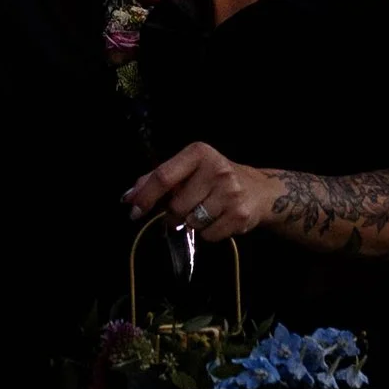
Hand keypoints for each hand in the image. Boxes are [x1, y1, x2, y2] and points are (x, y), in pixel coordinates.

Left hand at [126, 139, 279, 242]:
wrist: (260, 191)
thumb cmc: (215, 179)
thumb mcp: (189, 170)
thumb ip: (158, 180)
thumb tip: (128, 197)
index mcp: (199, 153)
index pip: (164, 176)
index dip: (145, 197)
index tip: (134, 211)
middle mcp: (217, 169)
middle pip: (176, 206)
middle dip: (174, 214)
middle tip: (186, 208)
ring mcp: (230, 192)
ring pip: (191, 223)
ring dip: (192, 223)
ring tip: (206, 211)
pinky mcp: (240, 215)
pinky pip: (208, 235)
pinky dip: (208, 233)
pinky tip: (218, 219)